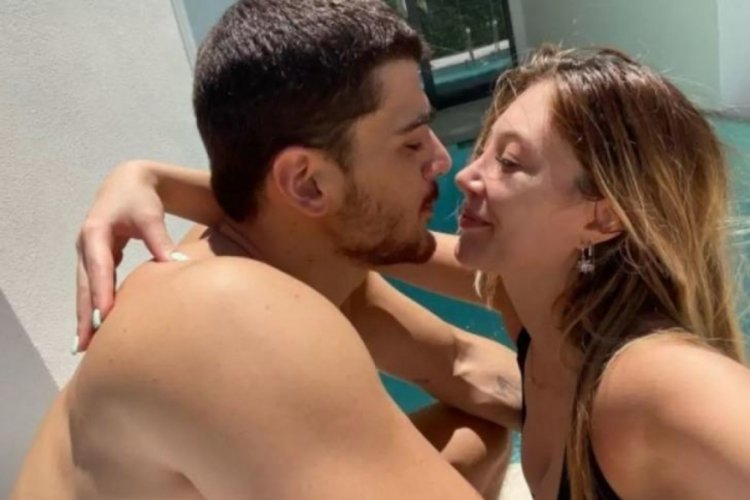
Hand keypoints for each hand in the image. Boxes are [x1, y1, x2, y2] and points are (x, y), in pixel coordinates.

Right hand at [74, 161, 175, 351]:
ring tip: (85, 345)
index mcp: (96, 232)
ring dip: (85, 315)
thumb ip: (161, 241)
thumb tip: (178, 267)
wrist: (128, 182)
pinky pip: (92, 286)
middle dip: (84, 314)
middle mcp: (86, 245)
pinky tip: (96, 327)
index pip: (99, 267)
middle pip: (85, 285)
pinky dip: (92, 305)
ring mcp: (88, 253)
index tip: (105, 317)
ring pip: (85, 289)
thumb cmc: (140, 198)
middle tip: (85, 345)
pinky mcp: (95, 258)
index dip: (101, 292)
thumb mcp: (151, 216)